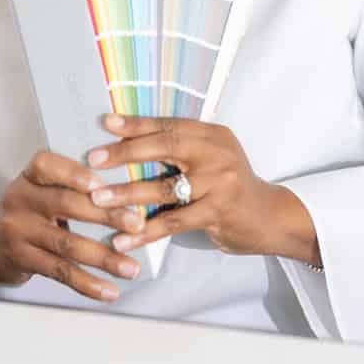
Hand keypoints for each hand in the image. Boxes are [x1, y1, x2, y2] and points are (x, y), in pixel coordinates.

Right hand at [0, 150, 146, 301]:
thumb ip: (69, 191)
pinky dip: (87, 284)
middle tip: (136, 224)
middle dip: (106, 215)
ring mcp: (19, 232)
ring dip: (104, 258)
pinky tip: (108, 290)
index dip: (74, 173)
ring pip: (67, 244)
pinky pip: (60, 272)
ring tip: (131, 268)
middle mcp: (20, 201)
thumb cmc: (25, 215)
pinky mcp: (22, 259)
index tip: (101, 183)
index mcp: (28, 179)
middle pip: (65, 204)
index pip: (47, 166)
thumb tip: (126, 201)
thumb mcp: (37, 193)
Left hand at [84, 115, 320, 263]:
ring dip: (127, 195)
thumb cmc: (229, 187)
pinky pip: (173, 222)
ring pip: (164, 188)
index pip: (169, 125)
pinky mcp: (218, 212)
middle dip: (125, 154)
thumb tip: (127, 141)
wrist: (270, 218)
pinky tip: (122, 240)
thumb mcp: (211, 159)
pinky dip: (145, 232)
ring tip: (98, 201)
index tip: (106, 123)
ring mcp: (219, 183)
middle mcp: (217, 154)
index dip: (136, 124)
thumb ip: (180, 150)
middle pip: (165, 147)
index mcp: (212, 135)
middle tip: (93, 160)